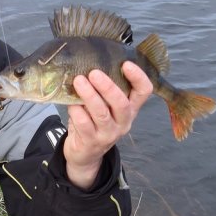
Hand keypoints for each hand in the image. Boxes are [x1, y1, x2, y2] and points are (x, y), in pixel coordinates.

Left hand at [63, 61, 152, 188]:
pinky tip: (70, 102)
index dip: (138, 77)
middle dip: (108, 87)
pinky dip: (76, 110)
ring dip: (89, 96)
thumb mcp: (105, 106)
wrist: (85, 154)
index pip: (144, 92)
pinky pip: (83, 123)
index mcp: (130, 109)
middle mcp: (123, 122)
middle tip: (94, 73)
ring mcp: (108, 134)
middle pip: (122, 104)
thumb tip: (90, 61)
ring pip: (101, 113)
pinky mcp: (91, 142)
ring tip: (78, 81)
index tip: (126, 64)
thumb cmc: (94, 122)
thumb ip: (104, 89)